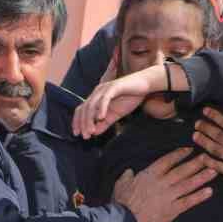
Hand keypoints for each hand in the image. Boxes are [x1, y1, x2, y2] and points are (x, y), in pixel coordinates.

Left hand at [73, 63, 187, 137]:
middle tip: (85, 136)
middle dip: (83, 123)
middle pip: (84, 108)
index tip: (77, 134)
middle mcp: (97, 92)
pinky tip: (101, 118)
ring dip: (90, 119)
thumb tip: (94, 133)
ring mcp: (104, 88)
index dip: (77, 122)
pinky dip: (101, 108)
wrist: (145, 84)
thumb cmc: (131, 97)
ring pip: (92, 105)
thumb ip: (105, 123)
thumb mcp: (116, 115)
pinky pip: (105, 98)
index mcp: (97, 98)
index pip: (81, 109)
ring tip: (91, 131)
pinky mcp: (114, 87)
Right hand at [111, 147, 214, 221]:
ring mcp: (168, 196)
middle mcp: (162, 182)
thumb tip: (129, 171)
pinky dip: (199, 196)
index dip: (179, 154)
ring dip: (202, 177)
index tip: (189, 150)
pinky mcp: (172, 210)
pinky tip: (209, 192)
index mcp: (150, 174)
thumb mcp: (121, 184)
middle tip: (208, 157)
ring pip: (188, 184)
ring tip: (214, 171)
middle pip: (182, 170)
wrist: (124, 220)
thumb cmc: (121, 203)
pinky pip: (188, 201)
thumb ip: (127, 176)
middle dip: (196, 163)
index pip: (168, 160)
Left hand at [192, 107, 222, 189]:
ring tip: (194, 135)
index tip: (206, 110)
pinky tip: (200, 158)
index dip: (215, 116)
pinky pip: (215, 165)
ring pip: (213, 147)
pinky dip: (207, 162)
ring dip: (203, 141)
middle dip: (205, 127)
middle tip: (196, 122)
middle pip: (216, 134)